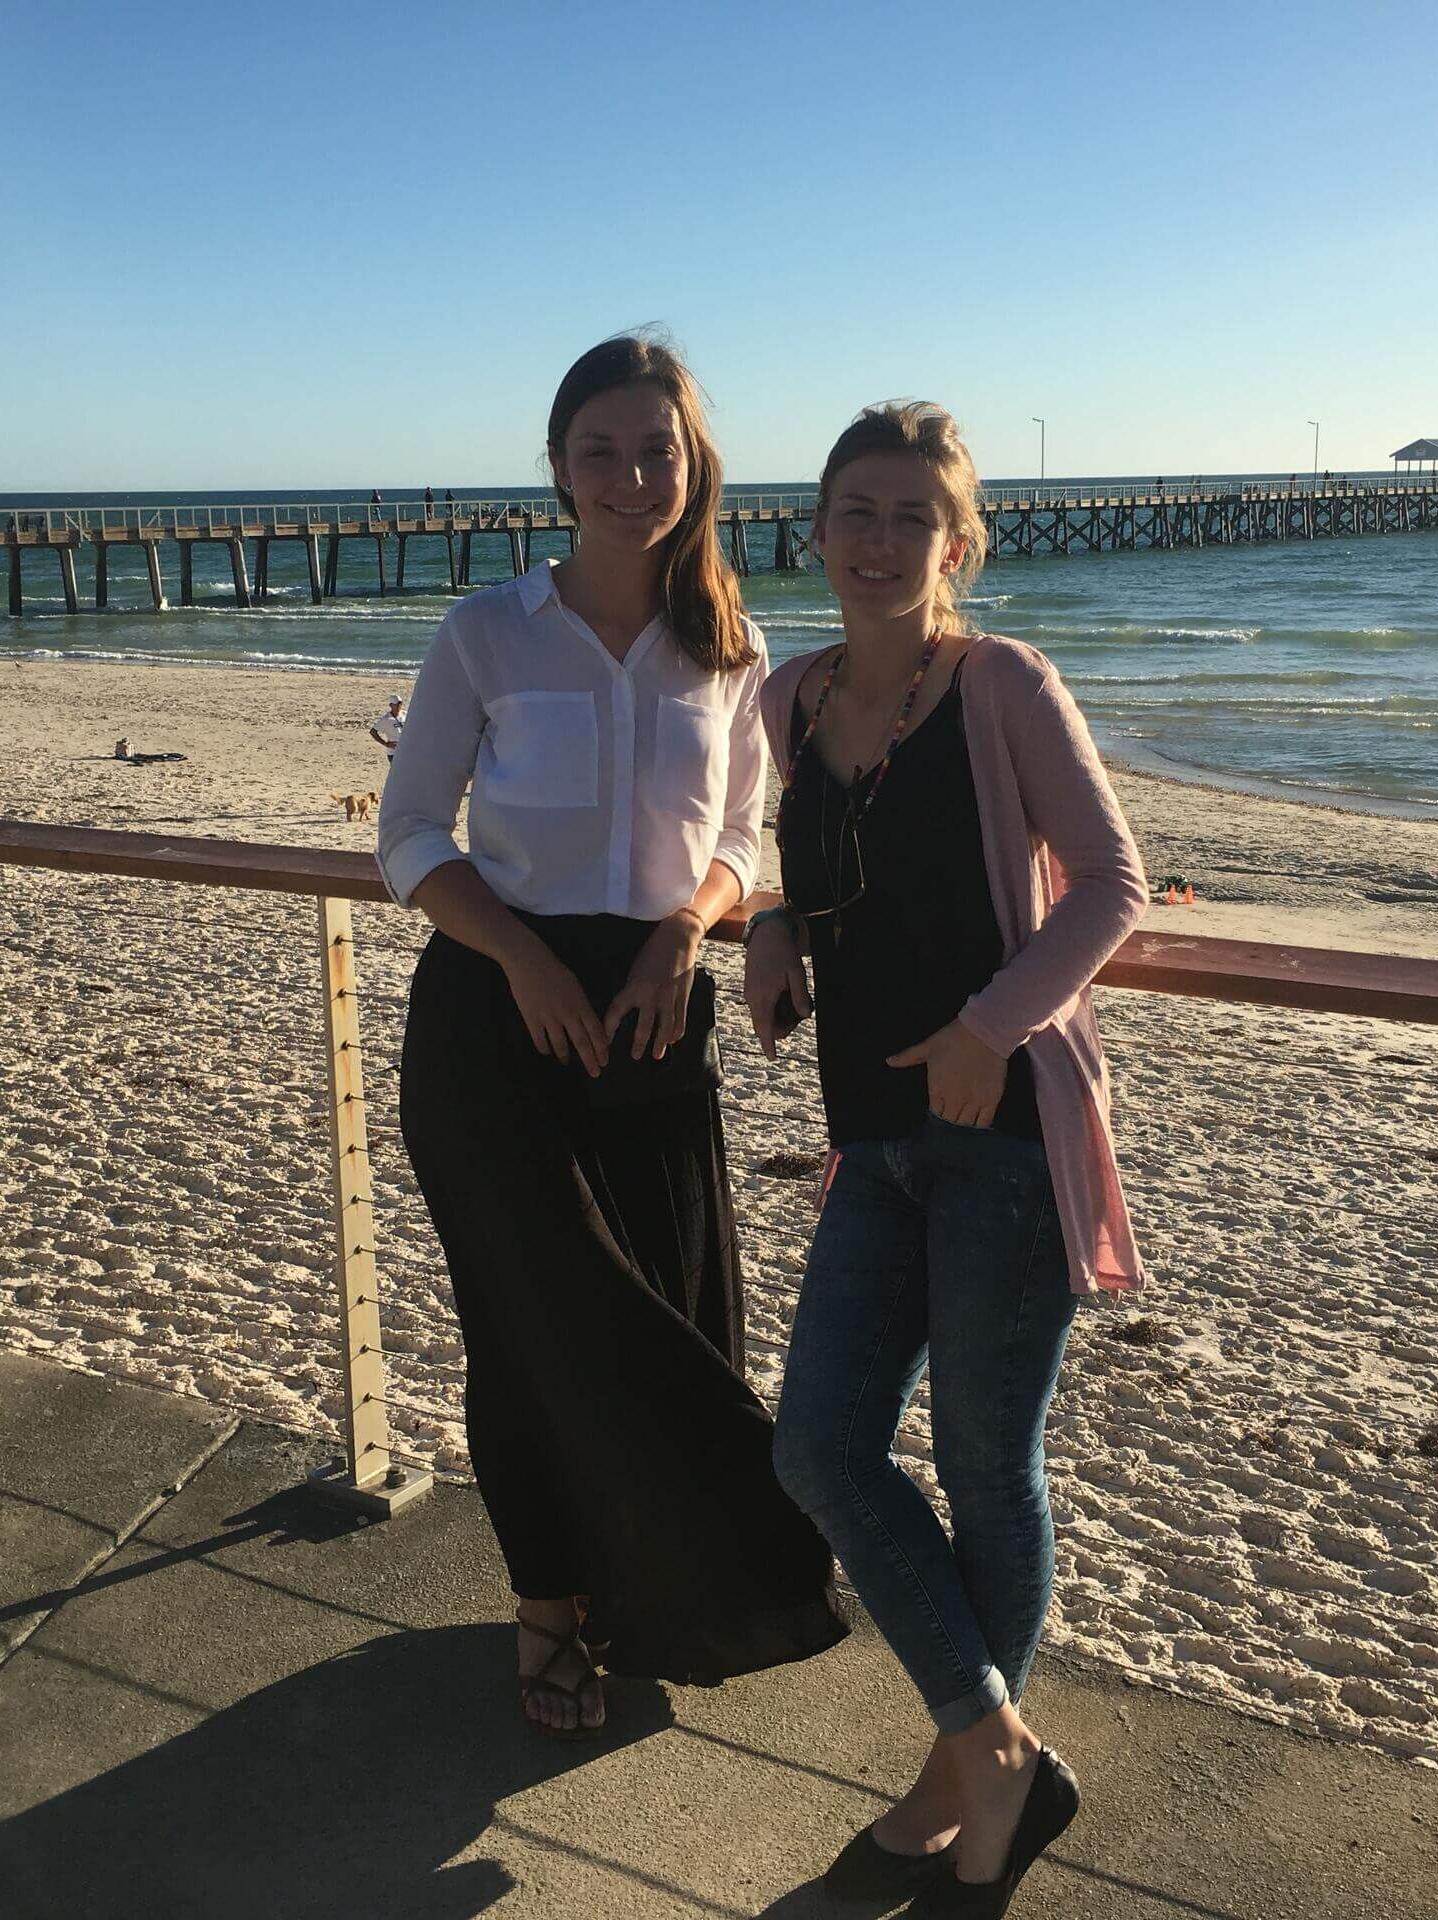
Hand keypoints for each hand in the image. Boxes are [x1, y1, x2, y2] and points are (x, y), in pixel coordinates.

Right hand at [502, 935, 608, 1076]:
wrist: (528, 961)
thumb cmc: (553, 971)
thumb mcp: (574, 986)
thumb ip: (582, 1006)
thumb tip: (588, 1024)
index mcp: (580, 1003)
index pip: (596, 1031)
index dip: (601, 1048)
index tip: (605, 1060)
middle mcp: (567, 1013)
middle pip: (582, 1042)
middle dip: (590, 1060)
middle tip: (595, 1073)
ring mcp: (549, 1017)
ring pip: (561, 1045)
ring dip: (565, 1056)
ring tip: (566, 1062)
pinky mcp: (531, 1019)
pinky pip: (540, 1040)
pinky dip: (545, 1048)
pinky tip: (547, 1051)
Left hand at [604, 908, 703, 1060]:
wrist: (677, 938)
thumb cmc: (653, 952)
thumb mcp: (636, 970)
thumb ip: (633, 990)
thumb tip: (629, 1007)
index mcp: (634, 987)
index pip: (616, 1011)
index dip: (609, 1028)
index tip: (605, 1041)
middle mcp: (650, 995)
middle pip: (643, 1027)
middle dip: (638, 1044)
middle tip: (635, 1056)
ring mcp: (668, 997)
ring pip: (664, 1028)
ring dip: (660, 1044)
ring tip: (656, 1055)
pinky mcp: (682, 996)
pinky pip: (680, 1020)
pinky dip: (676, 1032)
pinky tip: (673, 1040)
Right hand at [743, 915, 812, 1059]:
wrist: (766, 935)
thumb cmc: (782, 952)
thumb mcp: (797, 973)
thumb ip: (800, 996)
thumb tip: (805, 1015)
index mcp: (763, 996)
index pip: (764, 1028)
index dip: (769, 1045)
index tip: (773, 1057)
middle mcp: (752, 998)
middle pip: (765, 1026)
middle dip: (781, 1027)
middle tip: (800, 1013)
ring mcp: (749, 994)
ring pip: (762, 1017)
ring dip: (777, 1017)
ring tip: (793, 1001)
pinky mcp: (750, 989)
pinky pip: (760, 1007)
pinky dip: (772, 1009)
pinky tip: (784, 996)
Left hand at [886, 1018, 1006, 1126]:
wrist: (982, 1032)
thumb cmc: (953, 1038)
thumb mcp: (927, 1047)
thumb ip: (907, 1057)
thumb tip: (888, 1061)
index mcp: (937, 1090)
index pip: (935, 1115)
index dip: (937, 1118)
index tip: (939, 1117)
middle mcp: (954, 1099)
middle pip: (949, 1123)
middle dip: (949, 1127)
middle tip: (951, 1127)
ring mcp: (974, 1101)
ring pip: (965, 1126)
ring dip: (962, 1129)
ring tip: (963, 1130)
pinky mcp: (991, 1100)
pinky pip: (984, 1122)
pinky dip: (980, 1127)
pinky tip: (977, 1128)